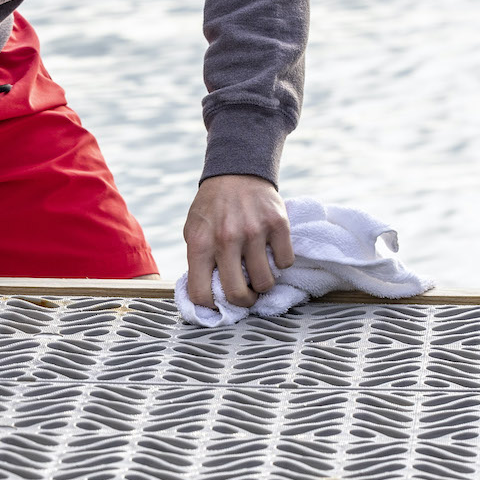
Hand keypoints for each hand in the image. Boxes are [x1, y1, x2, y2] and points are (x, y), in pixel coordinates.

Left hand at [183, 174, 293, 308]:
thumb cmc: (212, 208)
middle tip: (246, 294)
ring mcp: (253, 231)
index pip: (200, 294)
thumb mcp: (193, 231)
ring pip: (265, 283)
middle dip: (244, 301)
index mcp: (200, 244)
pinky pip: (285, 262)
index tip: (219, 304)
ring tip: (259, 271)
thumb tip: (205, 295)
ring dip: (264, 283)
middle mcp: (226, 239)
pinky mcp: (278, 224)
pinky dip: (281, 262)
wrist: (236, 172)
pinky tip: (271, 251)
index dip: (210, 307)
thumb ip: (198, 261)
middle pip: (237, 294)